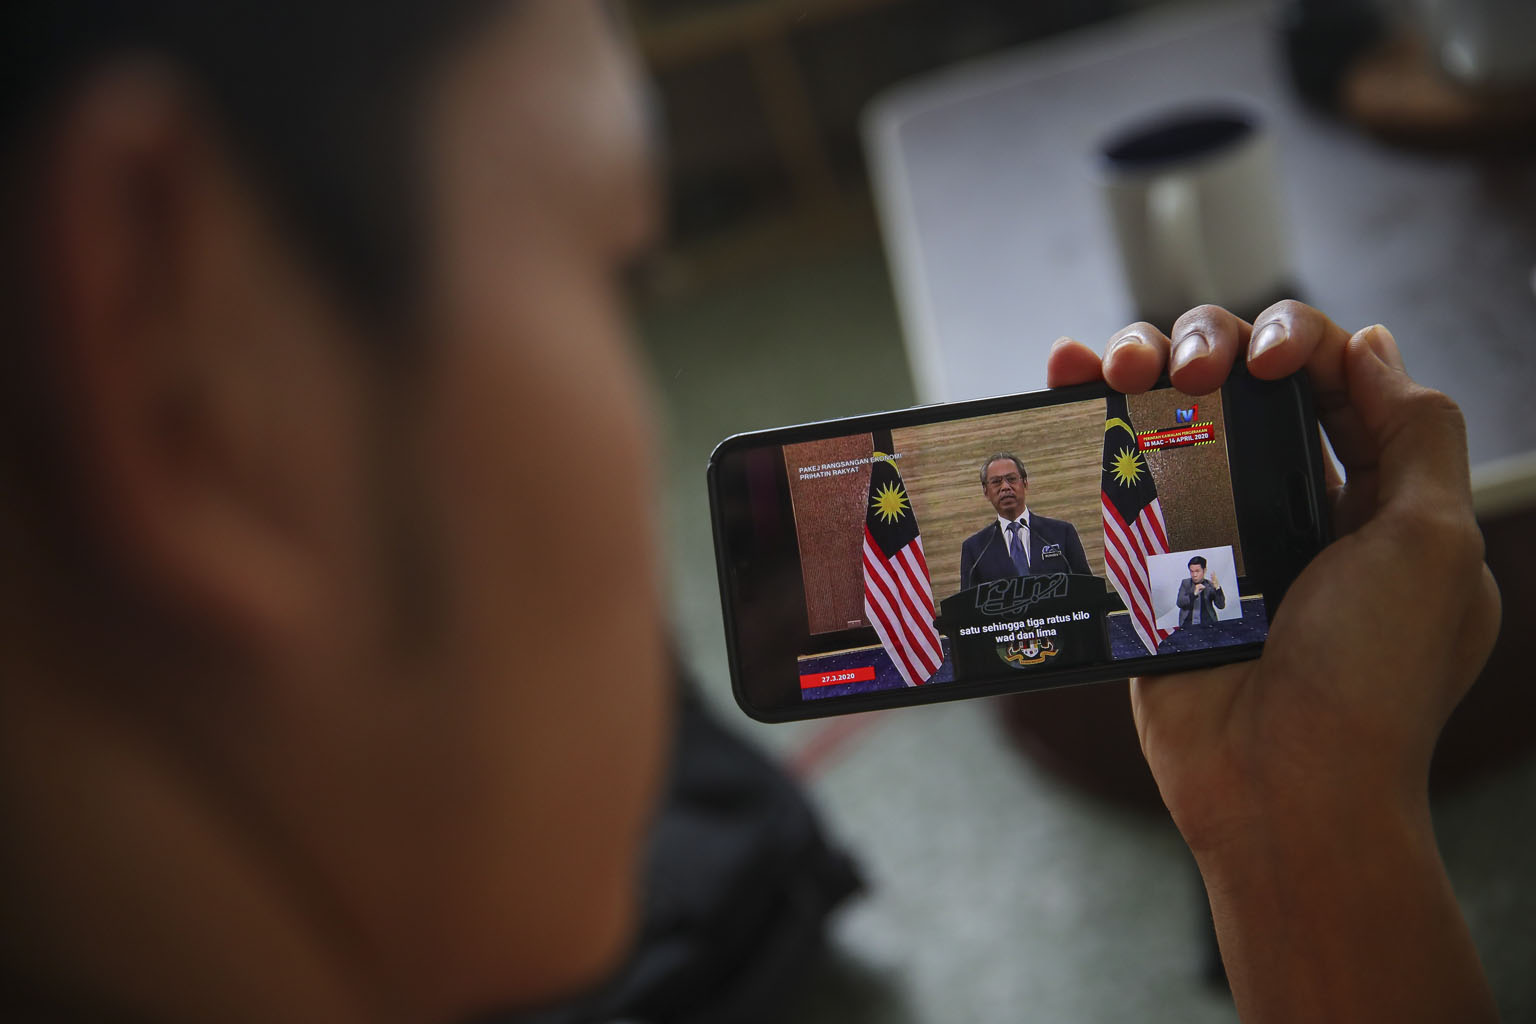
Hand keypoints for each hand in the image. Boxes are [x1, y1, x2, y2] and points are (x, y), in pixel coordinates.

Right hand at [1047, 301, 1499, 1020]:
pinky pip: (1112, 472)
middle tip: (1189, 372)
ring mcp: (1207, 531)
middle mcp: (1288, 504)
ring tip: (1119, 368)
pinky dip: (1085, 409)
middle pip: (1239, 379)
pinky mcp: (1142, 562)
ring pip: (1165, 412)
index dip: (1296, 342)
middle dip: (1209, 343)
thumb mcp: (1434, 544)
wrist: (1278, 785)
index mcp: (1368, 496)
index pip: (1330, 377)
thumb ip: (1417, 434)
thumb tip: (1367, 345)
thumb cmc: (1369, 676)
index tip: (1266, 362)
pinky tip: (1068, 370)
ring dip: (1142, 358)